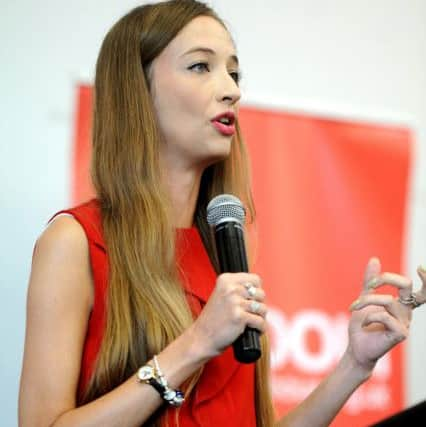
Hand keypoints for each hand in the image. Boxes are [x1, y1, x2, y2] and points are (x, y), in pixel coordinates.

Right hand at [191, 272, 266, 357]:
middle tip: (253, 313)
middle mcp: (230, 288)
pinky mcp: (239, 317)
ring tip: (255, 321)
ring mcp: (234, 302)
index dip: (257, 290)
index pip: (255, 278)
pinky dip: (261, 328)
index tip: (253, 298)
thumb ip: (237, 288)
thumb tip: (259, 290)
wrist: (202, 336)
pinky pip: (260, 321)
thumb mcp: (222, 294)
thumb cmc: (214, 318)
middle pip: (261, 293)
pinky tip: (256, 330)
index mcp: (226, 280)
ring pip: (262, 308)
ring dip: (261, 317)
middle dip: (260, 304)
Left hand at [346, 257, 424, 372]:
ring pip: (387, 300)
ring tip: (355, 307)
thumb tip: (375, 259)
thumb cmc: (362, 324)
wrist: (357, 346)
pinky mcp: (400, 334)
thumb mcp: (365, 298)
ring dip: (366, 301)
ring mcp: (405, 323)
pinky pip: (385, 316)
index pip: (421, 291)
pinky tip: (364, 324)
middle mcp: (406, 312)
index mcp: (401, 304)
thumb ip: (370, 281)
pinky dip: (369, 316)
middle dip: (387, 279)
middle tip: (371, 285)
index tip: (420, 267)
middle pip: (407, 286)